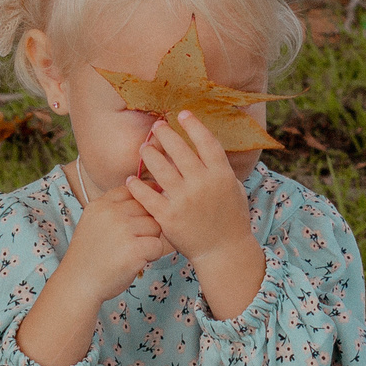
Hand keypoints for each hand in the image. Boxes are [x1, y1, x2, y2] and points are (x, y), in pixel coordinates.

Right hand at [63, 188, 172, 303]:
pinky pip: (158, 245)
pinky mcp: (134, 249)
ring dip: (150, 240)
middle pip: (147, 208)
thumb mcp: (93, 223)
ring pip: (155, 226)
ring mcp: (122, 230)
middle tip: (132, 242)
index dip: (142, 201)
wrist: (78, 283)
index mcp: (101, 205)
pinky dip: (152, 256)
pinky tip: (137, 261)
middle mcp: (111, 213)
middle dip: (146, 225)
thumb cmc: (90, 256)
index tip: (140, 216)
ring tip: (132, 252)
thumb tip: (147, 191)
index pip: (132, 190)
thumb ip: (114, 208)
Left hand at [127, 112, 250, 264]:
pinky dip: (137, 185)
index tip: (182, 114)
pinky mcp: (168, 217)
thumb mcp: (233, 189)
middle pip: (180, 150)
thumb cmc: (230, 218)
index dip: (193, 125)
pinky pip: (147, 196)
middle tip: (157, 127)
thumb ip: (220, 168)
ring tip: (144, 148)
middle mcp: (202, 184)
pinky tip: (131, 178)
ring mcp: (184, 200)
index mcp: (221, 175)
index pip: (206, 141)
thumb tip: (207, 146)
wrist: (223, 251)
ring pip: (160, 168)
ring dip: (149, 155)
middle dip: (166, 134)